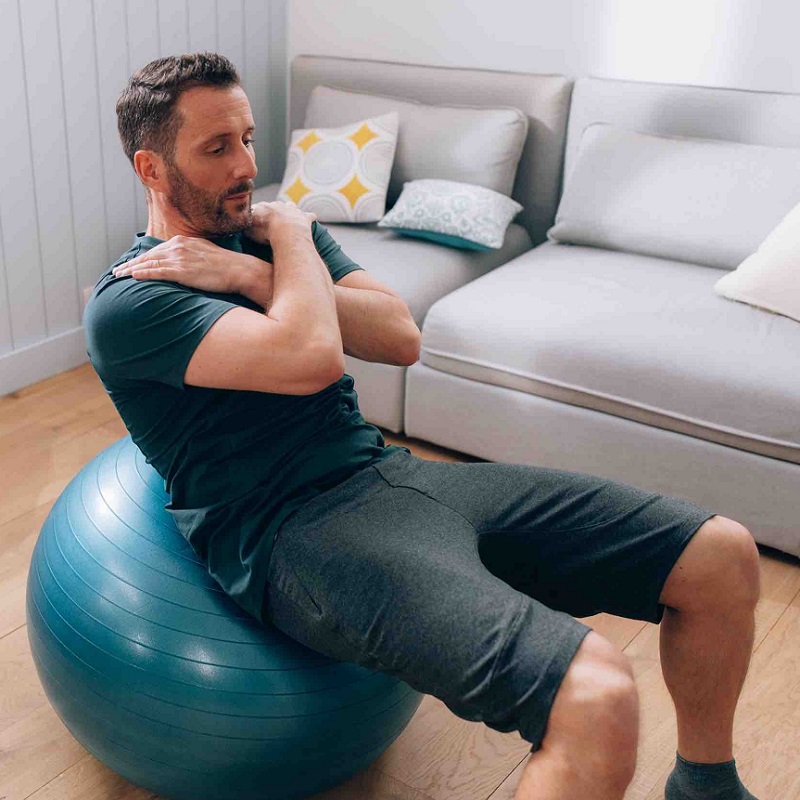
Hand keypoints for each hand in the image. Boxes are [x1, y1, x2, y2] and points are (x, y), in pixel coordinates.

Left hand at [111, 236, 265, 294]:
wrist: (239, 269)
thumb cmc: (226, 265)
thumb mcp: (206, 253)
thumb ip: (191, 255)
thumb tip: (185, 263)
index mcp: (183, 241)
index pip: (157, 250)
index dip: (142, 258)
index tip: (132, 264)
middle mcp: (178, 246)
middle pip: (149, 256)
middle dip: (132, 264)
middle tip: (118, 271)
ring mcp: (179, 258)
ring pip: (149, 264)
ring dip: (132, 270)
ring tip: (119, 275)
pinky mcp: (182, 270)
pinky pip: (157, 272)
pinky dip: (143, 274)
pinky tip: (133, 277)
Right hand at [244, 200, 316, 245]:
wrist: (285, 231)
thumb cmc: (265, 231)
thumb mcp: (248, 229)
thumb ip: (246, 226)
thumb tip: (240, 225)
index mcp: (264, 207)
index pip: (260, 208)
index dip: (259, 214)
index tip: (258, 218)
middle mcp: (279, 205)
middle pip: (276, 205)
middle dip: (275, 209)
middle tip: (274, 217)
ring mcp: (292, 210)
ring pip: (291, 206)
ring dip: (291, 209)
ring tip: (291, 214)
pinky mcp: (304, 218)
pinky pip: (308, 215)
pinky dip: (310, 216)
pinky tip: (313, 216)